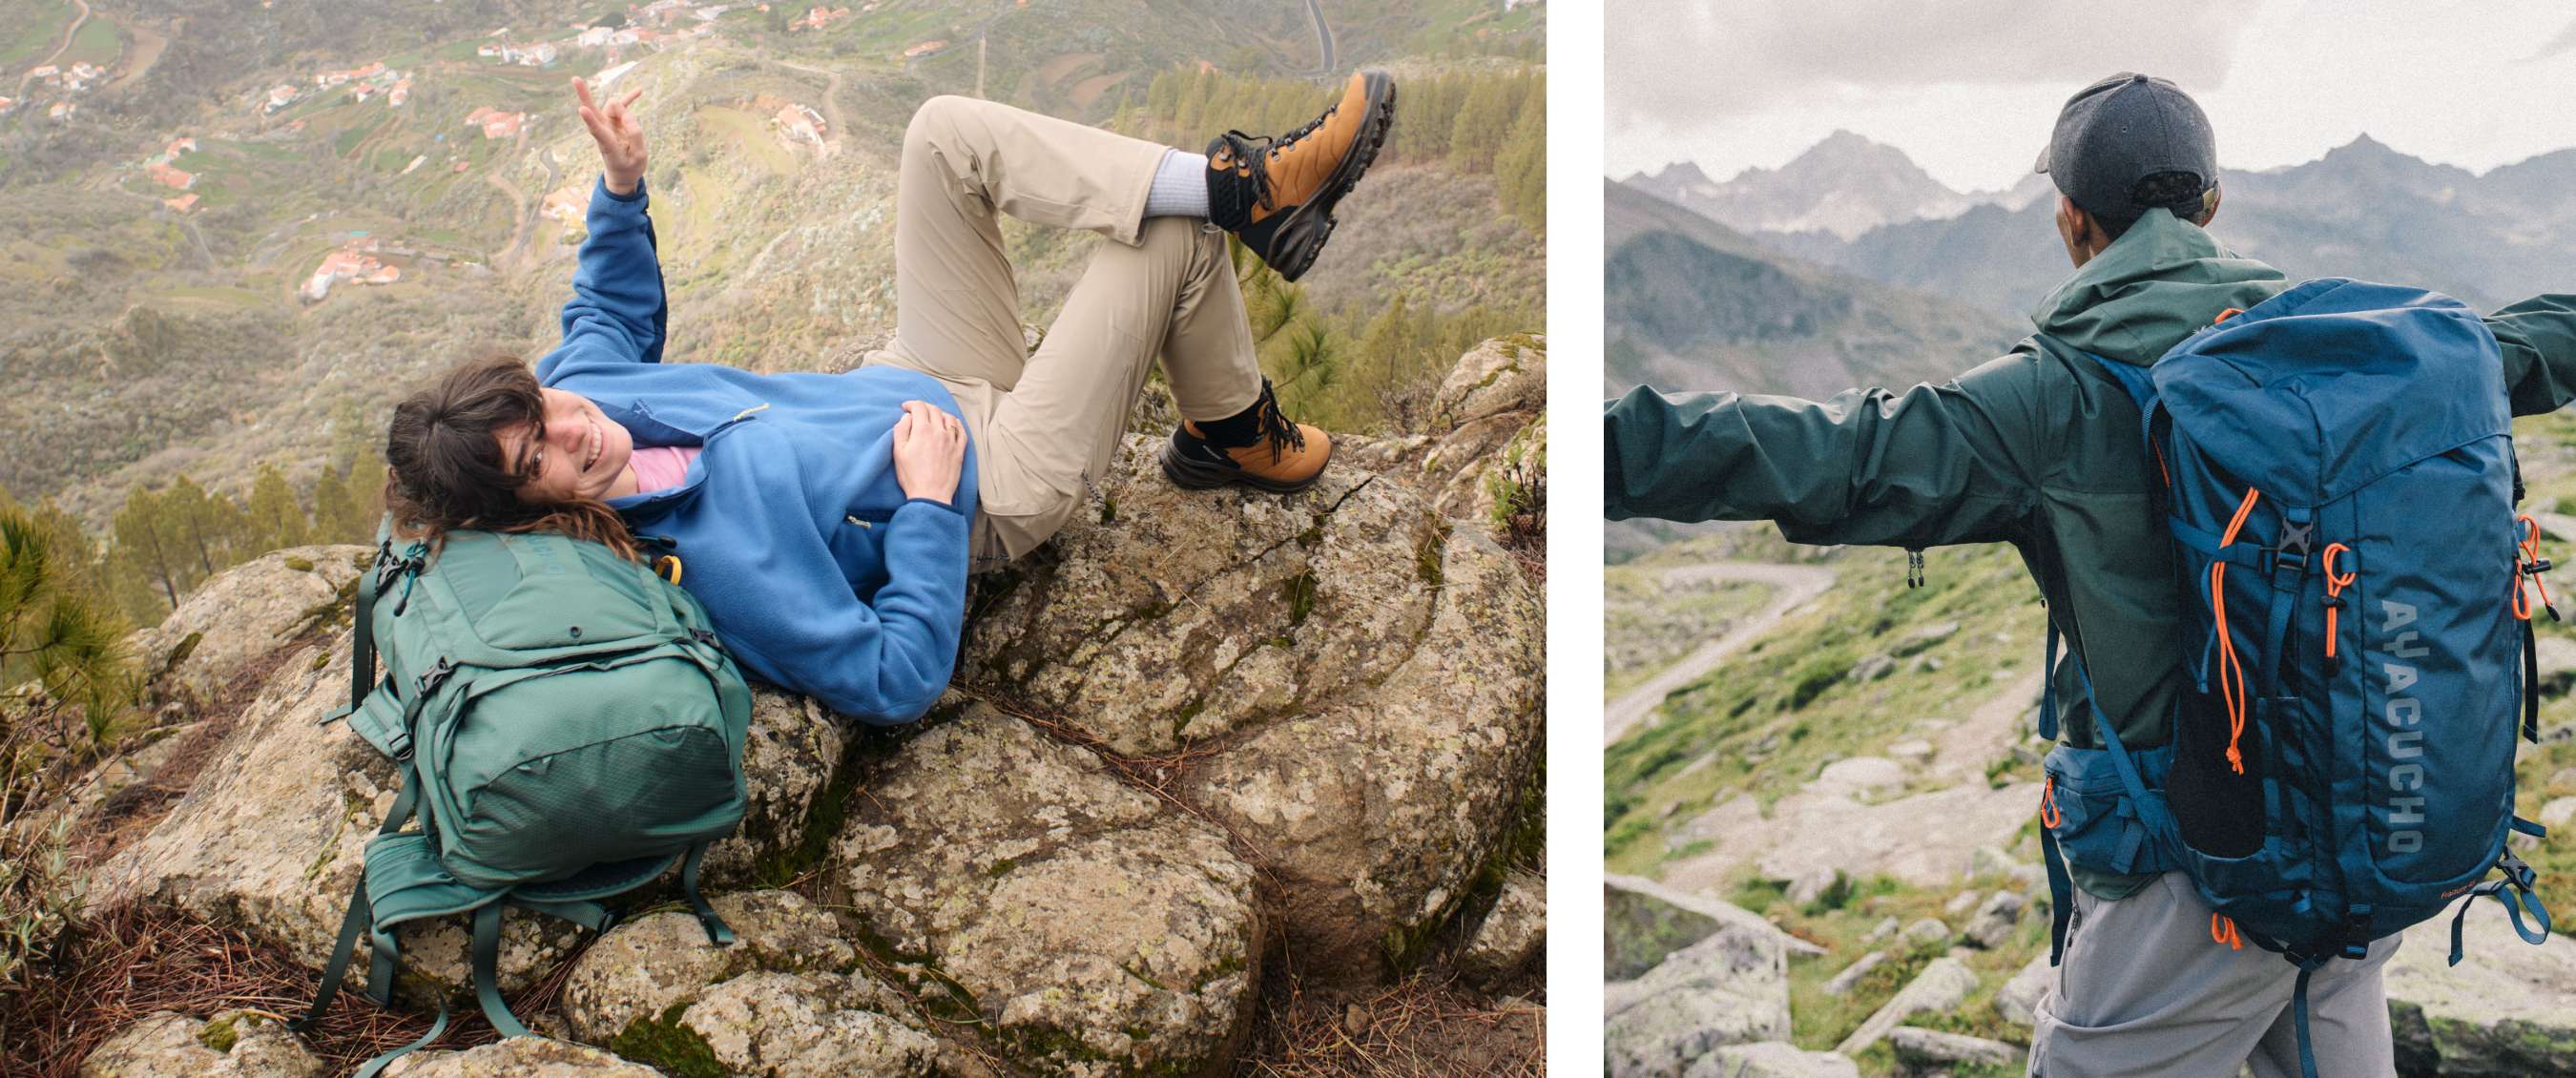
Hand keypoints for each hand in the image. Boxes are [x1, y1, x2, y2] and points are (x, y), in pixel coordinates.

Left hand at [573, 77, 646, 194]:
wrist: (623, 171)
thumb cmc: (630, 166)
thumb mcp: (639, 157)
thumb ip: (635, 135)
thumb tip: (625, 111)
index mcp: (608, 146)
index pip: (598, 131)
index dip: (591, 120)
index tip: (582, 109)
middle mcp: (604, 131)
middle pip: (592, 111)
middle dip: (584, 95)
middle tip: (575, 79)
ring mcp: (607, 124)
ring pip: (616, 108)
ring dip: (626, 109)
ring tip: (636, 110)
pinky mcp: (614, 120)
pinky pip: (622, 106)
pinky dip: (629, 99)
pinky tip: (639, 90)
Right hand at [892, 400, 964, 504]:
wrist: (931, 495)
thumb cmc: (912, 476)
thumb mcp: (898, 453)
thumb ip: (901, 430)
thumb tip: (907, 417)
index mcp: (922, 430)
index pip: (919, 407)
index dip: (911, 404)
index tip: (905, 407)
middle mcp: (940, 432)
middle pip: (934, 409)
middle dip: (924, 407)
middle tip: (917, 412)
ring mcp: (952, 441)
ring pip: (949, 417)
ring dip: (940, 413)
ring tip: (933, 418)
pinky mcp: (960, 450)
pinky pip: (961, 431)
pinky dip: (955, 424)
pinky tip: (951, 425)